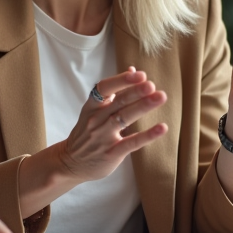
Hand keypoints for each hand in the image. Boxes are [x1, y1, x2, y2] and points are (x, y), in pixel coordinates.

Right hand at [55, 67, 168, 182]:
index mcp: (92, 106)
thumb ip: (114, 91)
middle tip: (151, 84)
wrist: (70, 163)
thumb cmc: (87, 133)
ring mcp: (103, 136)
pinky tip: (161, 128)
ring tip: (160, 97)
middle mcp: (96, 119)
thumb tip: (132, 69)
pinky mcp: (112, 153)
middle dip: (135, 91)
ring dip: (143, 107)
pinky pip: (131, 143)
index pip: (104, 88)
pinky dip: (147, 135)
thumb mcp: (94, 110)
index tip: (138, 74)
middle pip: (118, 102)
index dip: (121, 80)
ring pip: (124, 118)